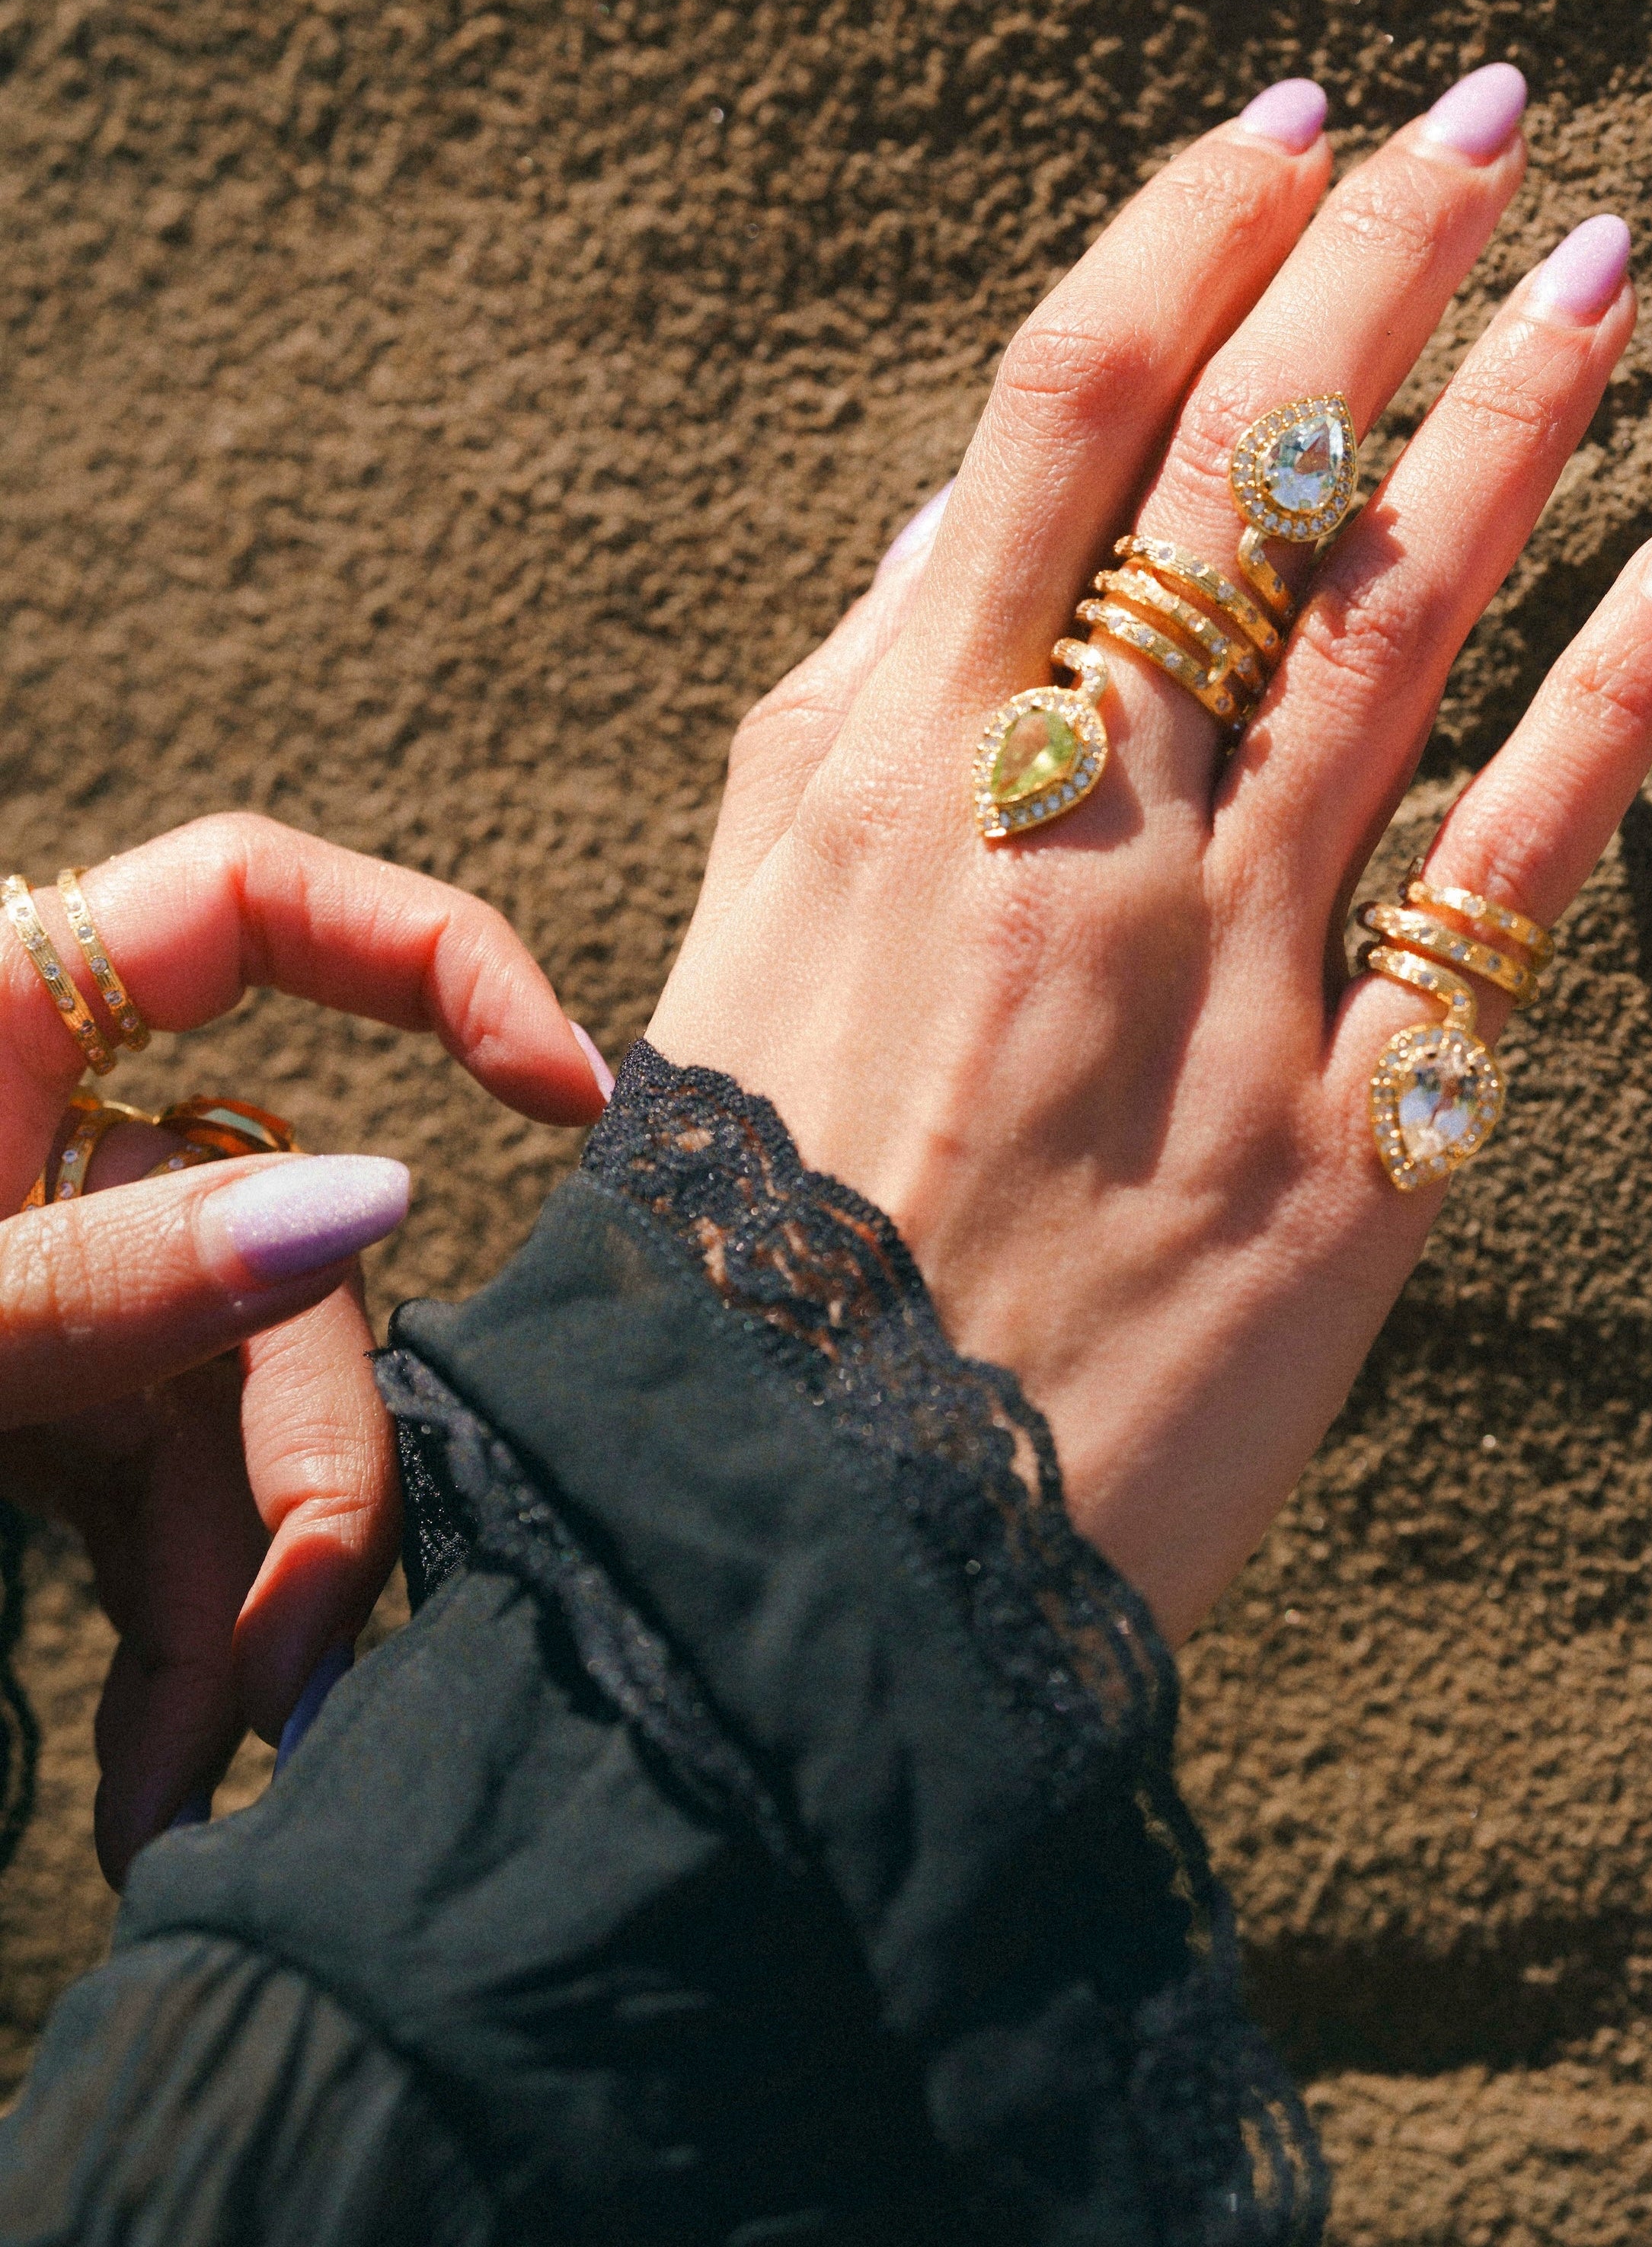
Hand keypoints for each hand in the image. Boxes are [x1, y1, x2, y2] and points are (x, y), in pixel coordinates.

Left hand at [0, 814, 607, 1879]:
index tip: (569, 1095)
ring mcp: (54, 1278)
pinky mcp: (40, 1412)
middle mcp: (51, 1134)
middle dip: (313, 1458)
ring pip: (246, 1401)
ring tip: (214, 1777)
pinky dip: (177, 1628)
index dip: (439, 961)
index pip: (263, 905)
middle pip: (292, 1243)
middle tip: (300, 1657)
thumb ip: (100, 1267)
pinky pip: (164, 1497)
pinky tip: (170, 1769)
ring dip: (247, 1591)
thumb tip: (377, 1195)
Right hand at [649, 67, 1651, 1638]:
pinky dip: (1620, 696)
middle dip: (1378, 260)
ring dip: (1517, 417)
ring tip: (1610, 271)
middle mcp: (1071, 840)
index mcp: (894, 773)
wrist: (817, 1546)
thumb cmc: (754, 1231)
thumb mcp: (748, 936)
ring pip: (1399, 626)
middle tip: (1489, 120)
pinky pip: (1516, 872)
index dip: (1195, 232)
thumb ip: (869, 722)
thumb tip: (979, 526)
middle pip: (1253, 470)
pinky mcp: (1355, 1141)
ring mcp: (1226, 983)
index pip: (1069, 412)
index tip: (1296, 126)